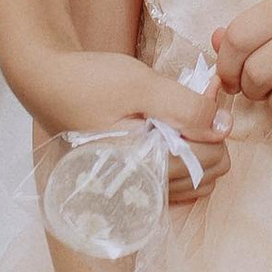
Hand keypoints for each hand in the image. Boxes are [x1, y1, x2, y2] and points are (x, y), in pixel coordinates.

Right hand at [30, 50, 231, 198]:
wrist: (46, 84)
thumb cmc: (89, 81)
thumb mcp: (142, 85)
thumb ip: (187, 107)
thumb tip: (225, 126)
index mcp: (141, 168)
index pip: (210, 160)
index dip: (213, 124)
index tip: (203, 94)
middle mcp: (138, 189)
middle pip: (208, 174)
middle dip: (207, 137)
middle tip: (191, 101)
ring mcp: (134, 190)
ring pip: (196, 182)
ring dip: (197, 150)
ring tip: (176, 116)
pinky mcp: (130, 185)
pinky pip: (176, 186)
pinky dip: (183, 162)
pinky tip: (168, 134)